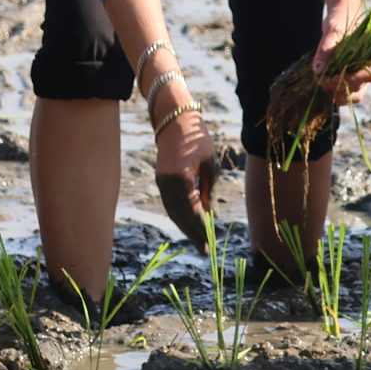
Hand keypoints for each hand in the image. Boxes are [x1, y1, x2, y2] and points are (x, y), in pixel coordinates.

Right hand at [153, 104, 219, 245]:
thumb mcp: (210, 163)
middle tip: (204, 249)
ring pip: (173, 212)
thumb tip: (208, 212)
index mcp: (182, 178)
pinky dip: (179, 216)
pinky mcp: (160, 180)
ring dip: (184, 227)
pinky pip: (170, 204)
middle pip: (180, 215)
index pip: (193, 210)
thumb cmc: (197, 139)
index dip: (202, 227)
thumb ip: (209, 188)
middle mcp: (168, 183)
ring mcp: (161, 182)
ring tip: (197, 240)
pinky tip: (188, 223)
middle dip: (192, 233)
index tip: (210, 241)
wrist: (174, 120)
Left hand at [311, 15, 370, 108]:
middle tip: (326, 81)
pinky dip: (334, 92)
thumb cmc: (341, 20)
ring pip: (353, 95)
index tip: (335, 76)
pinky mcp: (346, 76)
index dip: (354, 79)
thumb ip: (326, 49)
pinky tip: (324, 84)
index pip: (370, 75)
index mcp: (370, 56)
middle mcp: (366, 68)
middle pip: (360, 90)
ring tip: (324, 84)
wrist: (339, 16)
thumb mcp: (333, 31)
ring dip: (338, 94)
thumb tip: (318, 70)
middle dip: (342, 89)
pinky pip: (344, 91)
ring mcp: (357, 74)